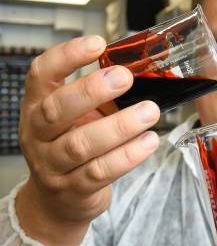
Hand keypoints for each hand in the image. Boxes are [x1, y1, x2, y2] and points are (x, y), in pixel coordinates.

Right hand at [16, 35, 160, 245]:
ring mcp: (51, 165)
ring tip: (150, 111)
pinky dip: (127, 155)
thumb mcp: (77, 117)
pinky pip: (100, 171)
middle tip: (125, 76)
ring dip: (119, 126)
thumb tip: (144, 69)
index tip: (98, 43)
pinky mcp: (73, 190)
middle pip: (56, 109)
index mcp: (37, 106)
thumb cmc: (73, 147)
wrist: (58, 202)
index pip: (41, 74)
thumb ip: (100, 96)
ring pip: (81, 144)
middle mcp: (38, 134)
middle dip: (91, 91)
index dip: (66, 56)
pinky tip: (149, 141)